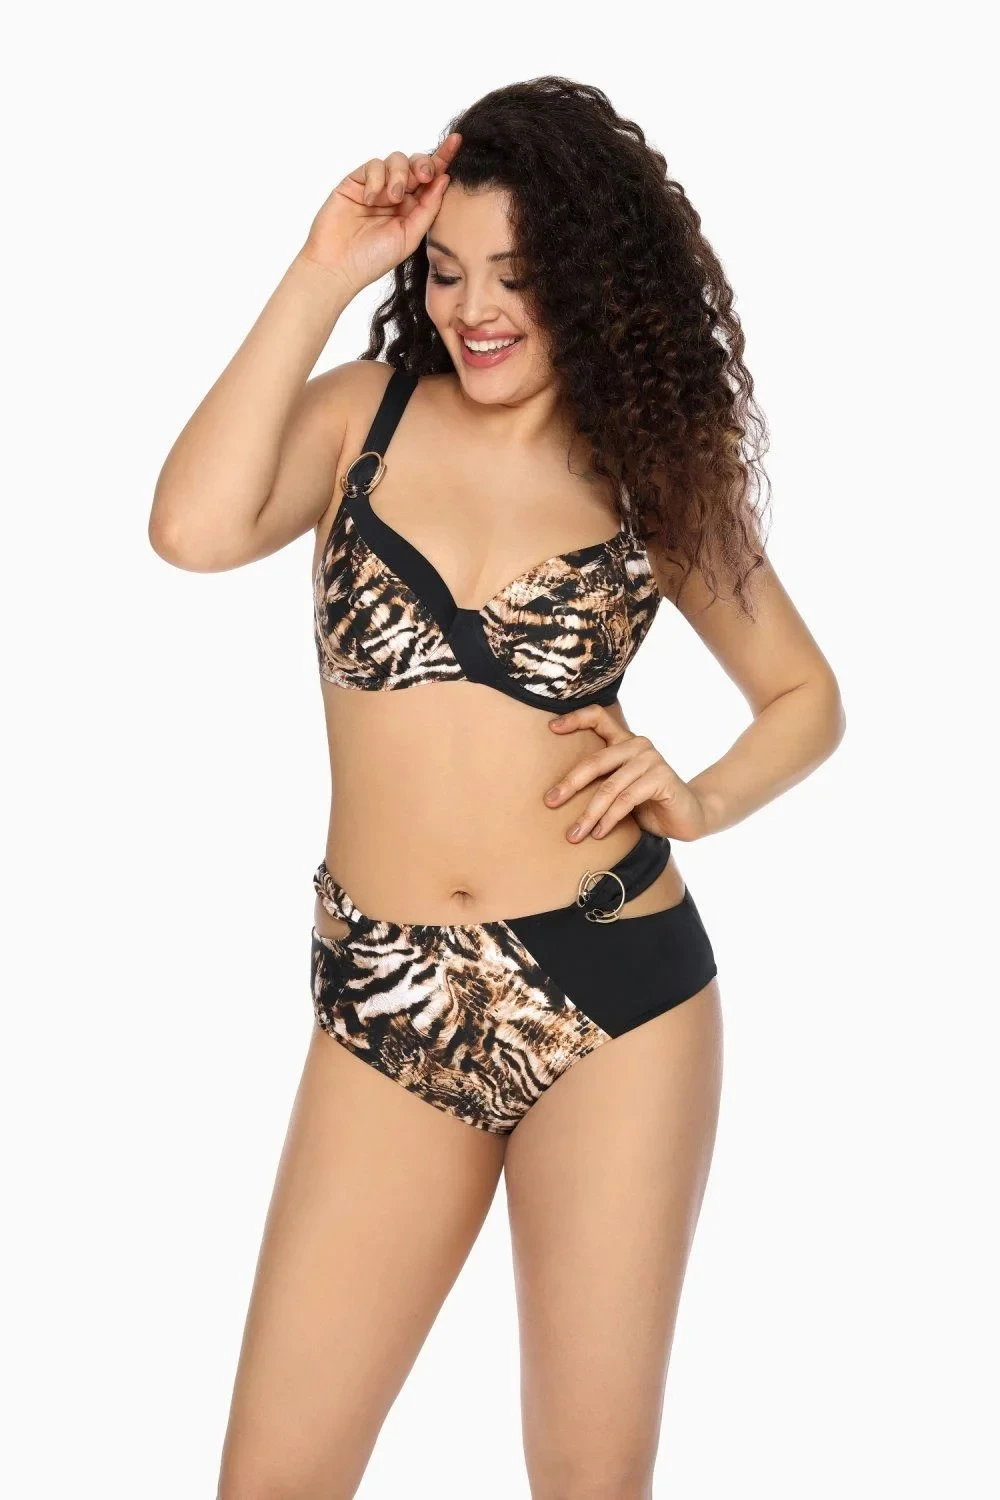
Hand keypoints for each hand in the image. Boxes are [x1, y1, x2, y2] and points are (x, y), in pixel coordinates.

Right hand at [299, 133, 461, 297]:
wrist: (338, 265)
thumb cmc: (373, 259)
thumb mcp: (410, 237)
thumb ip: (428, 208)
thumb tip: (444, 179)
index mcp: (413, 208)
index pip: (431, 180)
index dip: (443, 158)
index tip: (457, 141)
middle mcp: (396, 195)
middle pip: (416, 164)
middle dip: (423, 164)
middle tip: (423, 176)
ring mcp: (376, 187)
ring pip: (396, 160)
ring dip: (399, 175)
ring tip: (392, 198)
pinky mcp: (356, 182)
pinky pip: (373, 166)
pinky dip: (376, 179)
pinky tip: (370, 200)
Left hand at [543, 705, 709, 842]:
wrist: (689, 817)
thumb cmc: (648, 804)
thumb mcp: (619, 789)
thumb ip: (600, 781)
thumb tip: (556, 794)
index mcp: (625, 741)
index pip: (598, 717)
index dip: (574, 719)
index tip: (551, 729)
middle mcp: (638, 745)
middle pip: (595, 761)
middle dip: (570, 784)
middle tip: (550, 802)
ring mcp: (651, 759)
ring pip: (609, 787)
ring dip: (589, 814)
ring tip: (574, 834)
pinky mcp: (662, 778)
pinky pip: (626, 800)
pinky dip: (609, 819)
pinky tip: (599, 833)